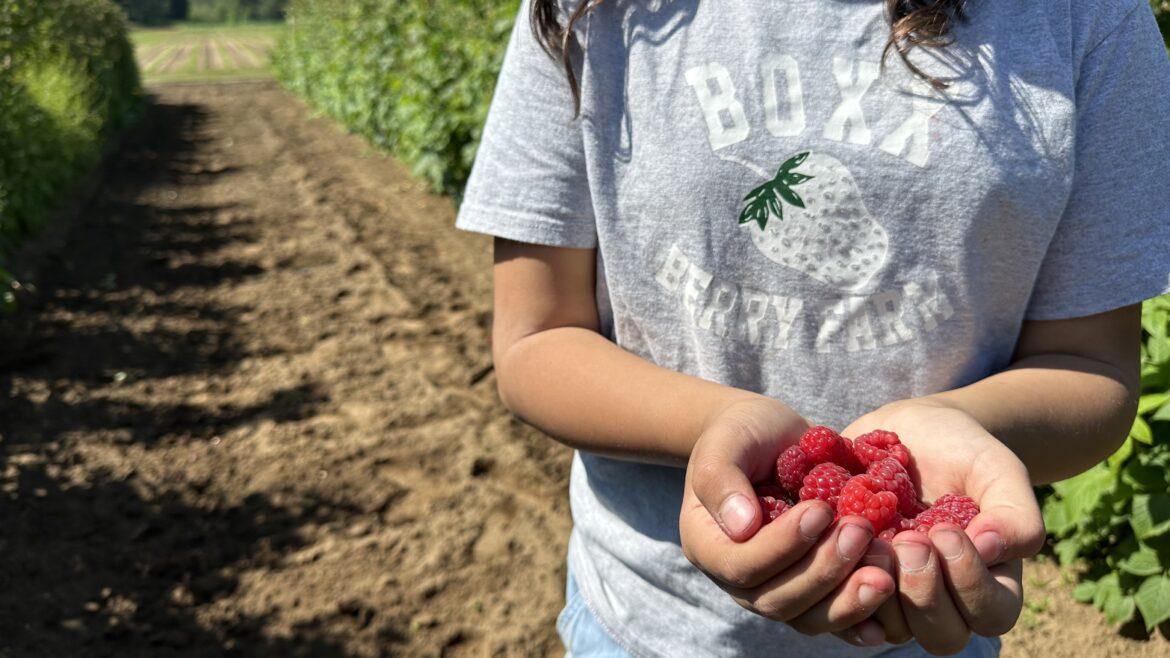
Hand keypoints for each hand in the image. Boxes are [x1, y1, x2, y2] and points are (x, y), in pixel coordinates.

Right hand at [678, 397, 895, 635]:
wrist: (770, 438)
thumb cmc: (743, 434)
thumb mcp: (726, 441)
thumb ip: (721, 478)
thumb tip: (741, 526)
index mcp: (708, 546)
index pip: (742, 565)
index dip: (783, 545)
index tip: (821, 510)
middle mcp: (739, 579)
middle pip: (778, 600)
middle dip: (823, 570)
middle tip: (861, 530)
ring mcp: (777, 588)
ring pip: (808, 617)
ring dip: (848, 597)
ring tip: (885, 568)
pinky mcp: (811, 590)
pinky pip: (834, 616)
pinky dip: (861, 614)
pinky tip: (890, 602)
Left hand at [838, 400, 1045, 653]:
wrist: (908, 430)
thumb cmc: (961, 453)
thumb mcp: (996, 470)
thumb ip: (1013, 513)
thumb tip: (991, 549)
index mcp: (989, 583)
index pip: (990, 614)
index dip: (969, 582)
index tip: (945, 531)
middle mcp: (943, 601)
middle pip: (941, 636)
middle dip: (922, 593)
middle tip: (907, 540)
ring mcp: (894, 597)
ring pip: (890, 628)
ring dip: (877, 590)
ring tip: (868, 538)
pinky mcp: (851, 582)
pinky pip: (839, 610)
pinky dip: (835, 586)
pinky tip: (835, 553)